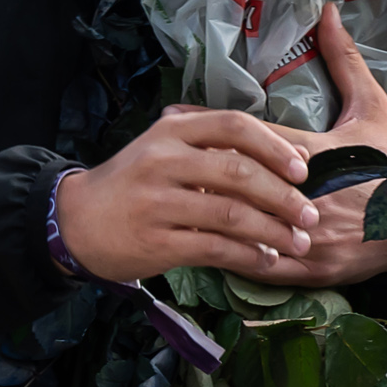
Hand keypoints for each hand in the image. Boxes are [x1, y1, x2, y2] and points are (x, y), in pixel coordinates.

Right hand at [55, 106, 316, 283]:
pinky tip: (266, 260)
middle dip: (284, 196)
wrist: (75, 221)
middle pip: (239, 172)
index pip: (234, 125)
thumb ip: (217, 147)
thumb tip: (290, 153)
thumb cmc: (135, 183)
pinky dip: (247, 255)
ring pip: (230, 213)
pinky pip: (213, 248)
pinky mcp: (154, 241)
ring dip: (273, 231)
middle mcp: (163, 160)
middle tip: (311, 215)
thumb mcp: (167, 149)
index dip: (275, 146)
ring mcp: (157, 201)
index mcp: (172, 130)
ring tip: (299, 242)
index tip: (304, 168)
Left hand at [164, 4, 386, 282]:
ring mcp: (313, 236)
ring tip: (175, 202)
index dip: (213, 126)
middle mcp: (314, 195)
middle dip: (200, 173)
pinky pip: (263, 264)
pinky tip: (207, 245)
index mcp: (323, 153)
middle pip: (241, 185)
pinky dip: (234, 255)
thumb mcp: (374, 108)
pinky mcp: (314, 269)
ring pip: (247, 228)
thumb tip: (327, 11)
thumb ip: (344, 61)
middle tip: (163, 162)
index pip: (258, 137)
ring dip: (212, 217)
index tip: (174, 116)